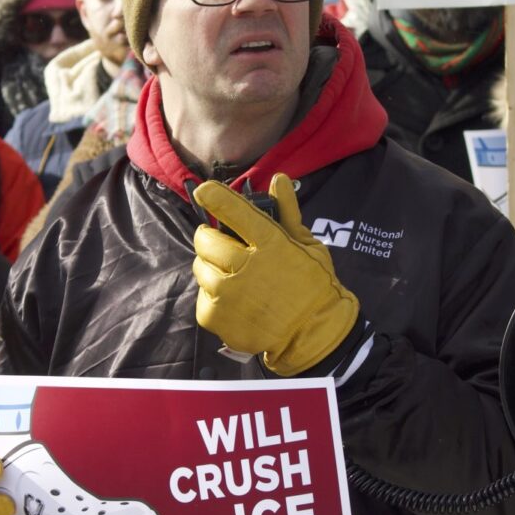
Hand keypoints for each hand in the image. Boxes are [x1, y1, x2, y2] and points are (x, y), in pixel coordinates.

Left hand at [191, 174, 359, 376]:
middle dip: (209, 238)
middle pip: (206, 240)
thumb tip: (278, 179)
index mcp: (270, 244)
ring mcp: (228, 294)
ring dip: (210, 267)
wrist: (313, 334)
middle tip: (221, 244)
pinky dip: (212, 296)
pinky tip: (231, 300)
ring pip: (200, 268)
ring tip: (229, 275)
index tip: (202, 191)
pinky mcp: (216, 318)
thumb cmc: (315, 286)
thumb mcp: (308, 245)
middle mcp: (245, 267)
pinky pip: (202, 297)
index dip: (214, 197)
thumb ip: (288, 212)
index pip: (234, 211)